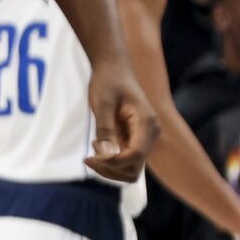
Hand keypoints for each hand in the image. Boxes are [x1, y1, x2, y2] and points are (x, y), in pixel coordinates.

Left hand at [83, 59, 154, 184]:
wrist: (114, 69)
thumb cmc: (108, 82)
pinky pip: (125, 162)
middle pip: (133, 170)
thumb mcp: (102, 103)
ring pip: (130, 171)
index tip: (90, 156)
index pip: (134, 157)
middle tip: (89, 156)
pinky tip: (97, 147)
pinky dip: (110, 163)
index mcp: (147, 124)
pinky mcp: (135, 141)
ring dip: (109, 169)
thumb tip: (106, 155)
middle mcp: (150, 135)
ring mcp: (144, 140)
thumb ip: (105, 128)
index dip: (112, 163)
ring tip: (93, 152)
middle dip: (110, 169)